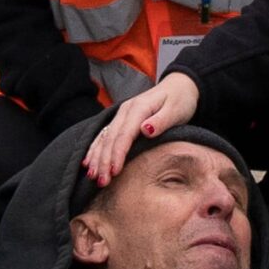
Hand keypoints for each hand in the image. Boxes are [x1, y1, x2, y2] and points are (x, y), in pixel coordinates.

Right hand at [83, 71, 199, 184]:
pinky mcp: (121, 120)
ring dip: (97, 157)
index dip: (117, 154)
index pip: (124, 134)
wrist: (179, 86)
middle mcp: (125, 110)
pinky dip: (95, 149)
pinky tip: (88, 163)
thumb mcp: (176, 110)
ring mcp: (121, 114)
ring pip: (104, 138)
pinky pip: (104, 136)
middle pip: (111, 138)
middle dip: (104, 161)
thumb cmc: (180, 100)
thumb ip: (161, 121)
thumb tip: (145, 130)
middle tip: (102, 182)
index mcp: (138, 108)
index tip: (114, 172)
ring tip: (92, 177)